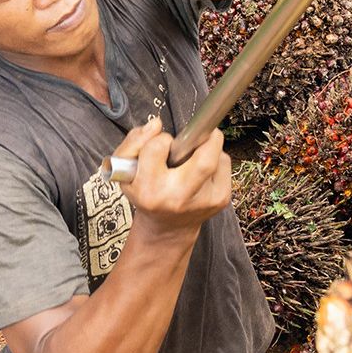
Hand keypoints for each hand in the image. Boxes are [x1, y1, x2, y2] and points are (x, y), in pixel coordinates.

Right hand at [115, 118, 230, 236]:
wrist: (168, 227)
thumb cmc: (147, 193)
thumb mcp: (126, 171)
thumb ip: (134, 142)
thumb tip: (155, 125)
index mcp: (150, 191)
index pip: (158, 147)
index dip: (159, 140)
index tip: (161, 146)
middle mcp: (178, 198)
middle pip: (204, 160)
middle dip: (204, 138)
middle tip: (196, 134)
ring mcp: (204, 201)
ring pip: (218, 157)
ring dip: (207, 148)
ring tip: (192, 159)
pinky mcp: (220, 199)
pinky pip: (225, 164)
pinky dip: (216, 159)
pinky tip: (202, 171)